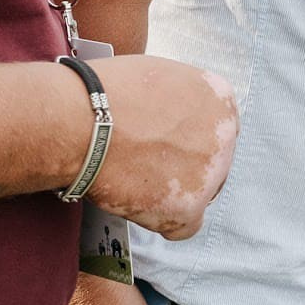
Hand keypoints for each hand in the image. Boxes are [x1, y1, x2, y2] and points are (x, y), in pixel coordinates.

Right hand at [84, 55, 239, 239]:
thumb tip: (171, 118)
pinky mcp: (189, 206)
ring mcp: (211, 172)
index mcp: (219, 97)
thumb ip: (179, 101)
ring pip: (200, 195)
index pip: (215, 129)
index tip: (166, 148)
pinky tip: (137, 202)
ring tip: (133, 180)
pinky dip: (161, 220)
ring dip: (172, 194)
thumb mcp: (161, 77)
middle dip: (185, 168)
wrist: (80, 122)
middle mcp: (224, 134)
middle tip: (149, 168)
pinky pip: (185, 227)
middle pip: (213, 163)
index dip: (187, 141)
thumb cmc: (105, 95)